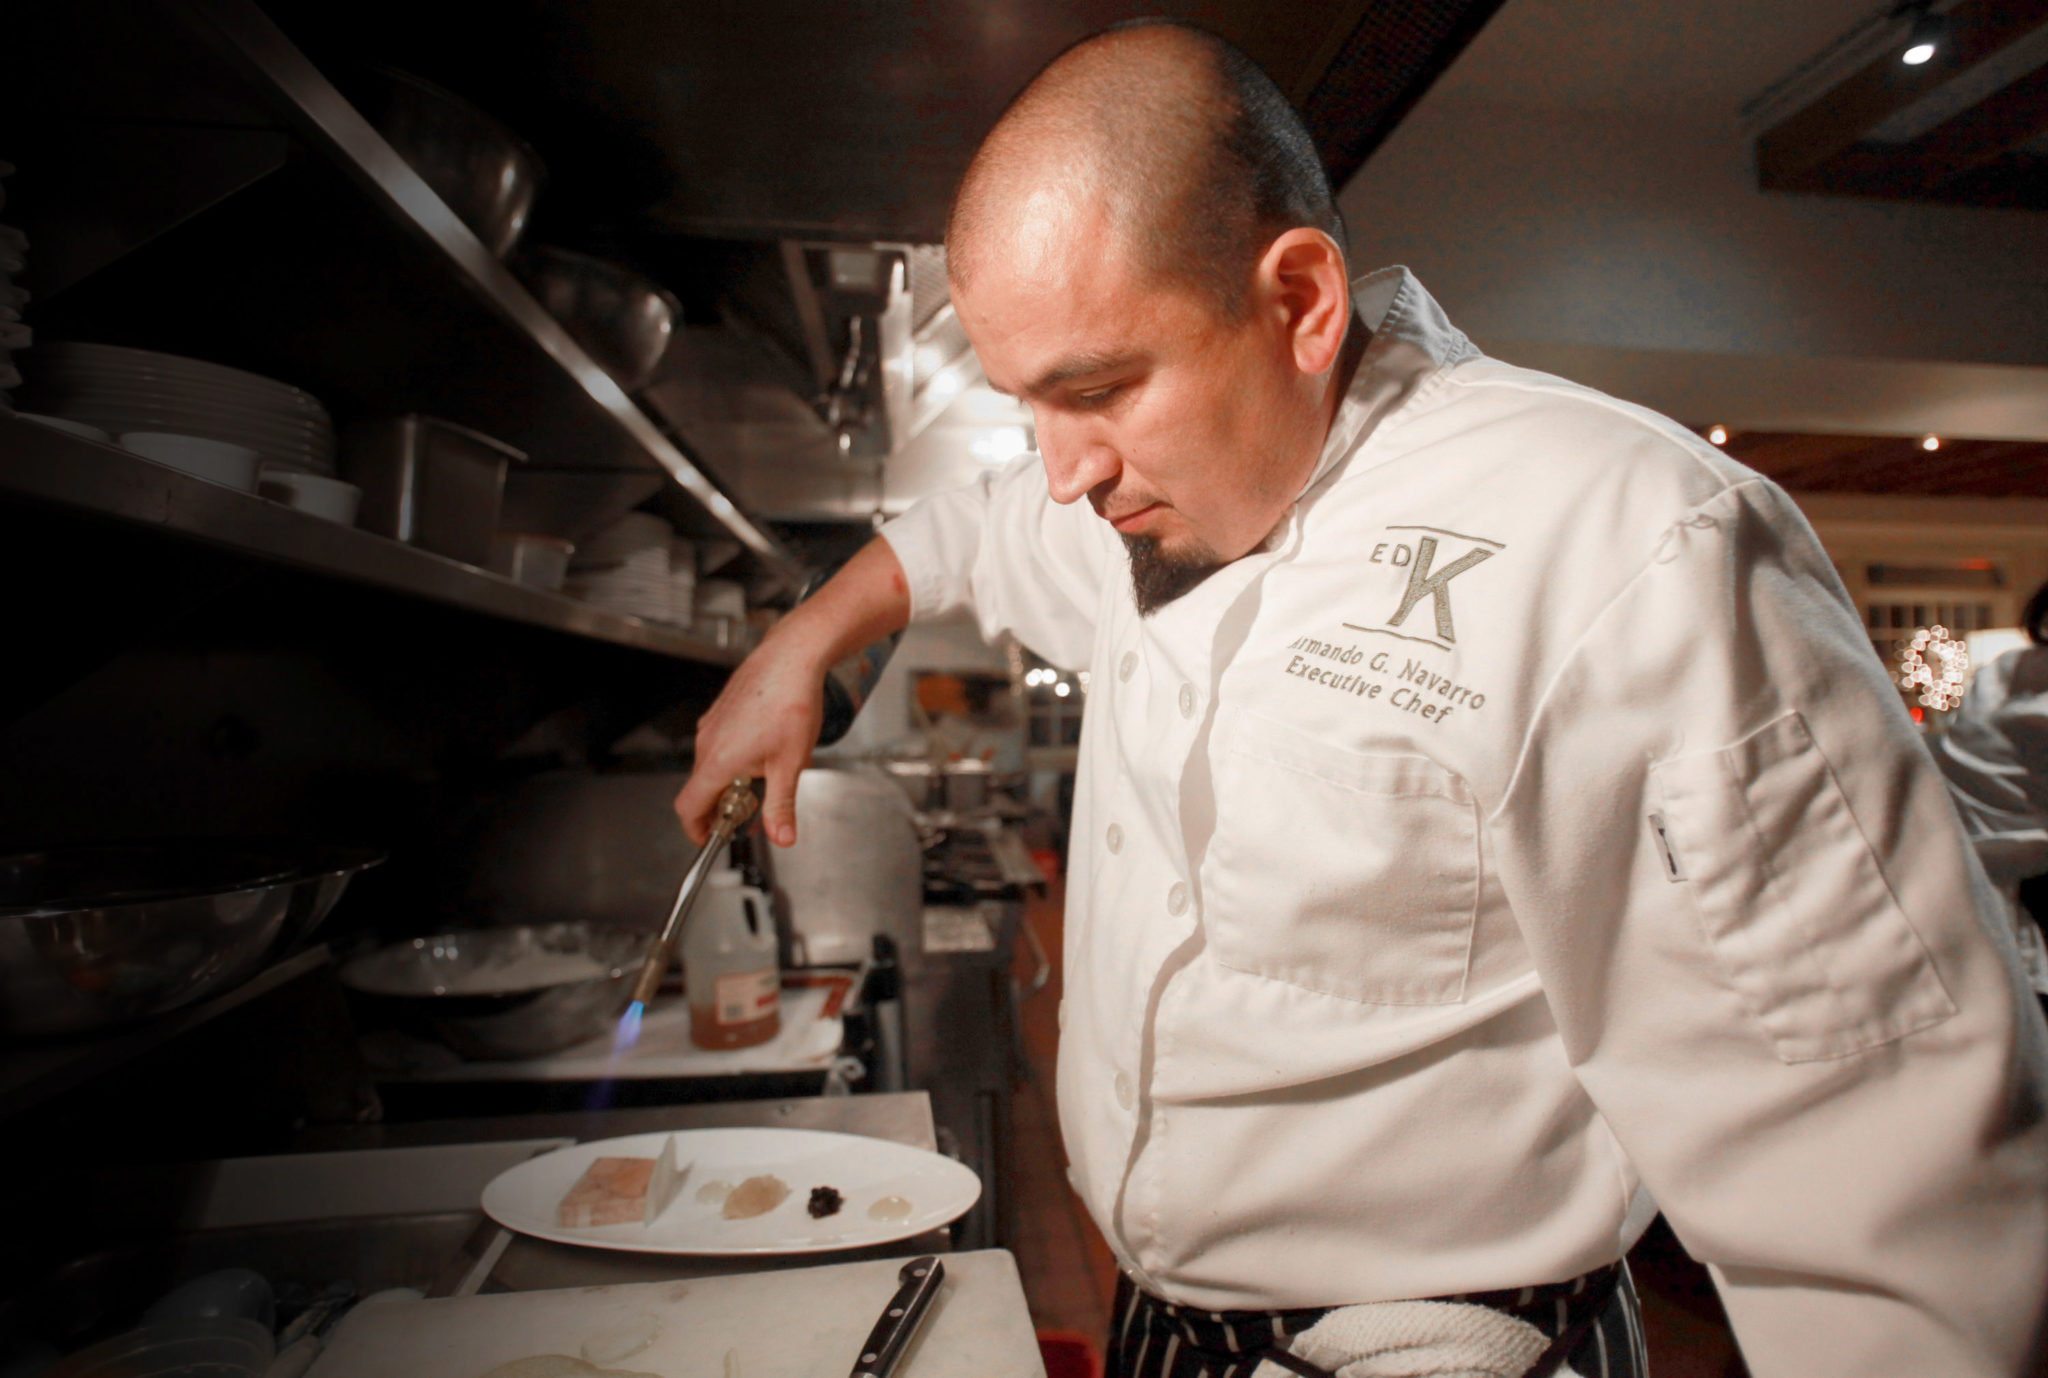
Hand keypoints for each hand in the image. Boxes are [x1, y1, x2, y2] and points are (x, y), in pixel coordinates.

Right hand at [674, 625, 827, 847]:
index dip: (696, 830)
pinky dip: (732, 761)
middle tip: (750, 815)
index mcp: (718, 761)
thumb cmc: (791, 702)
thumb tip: (782, 837)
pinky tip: (764, 754)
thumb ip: (782, 806)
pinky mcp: (722, 712)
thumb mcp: (790, 763)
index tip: (710, 839)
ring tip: (764, 781)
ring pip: (710, 766)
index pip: (688, 807)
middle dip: (721, 808)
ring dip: (729, 783)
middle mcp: (708, 742)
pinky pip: (718, 745)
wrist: (793, 656)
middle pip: (701, 789)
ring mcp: (712, 725)